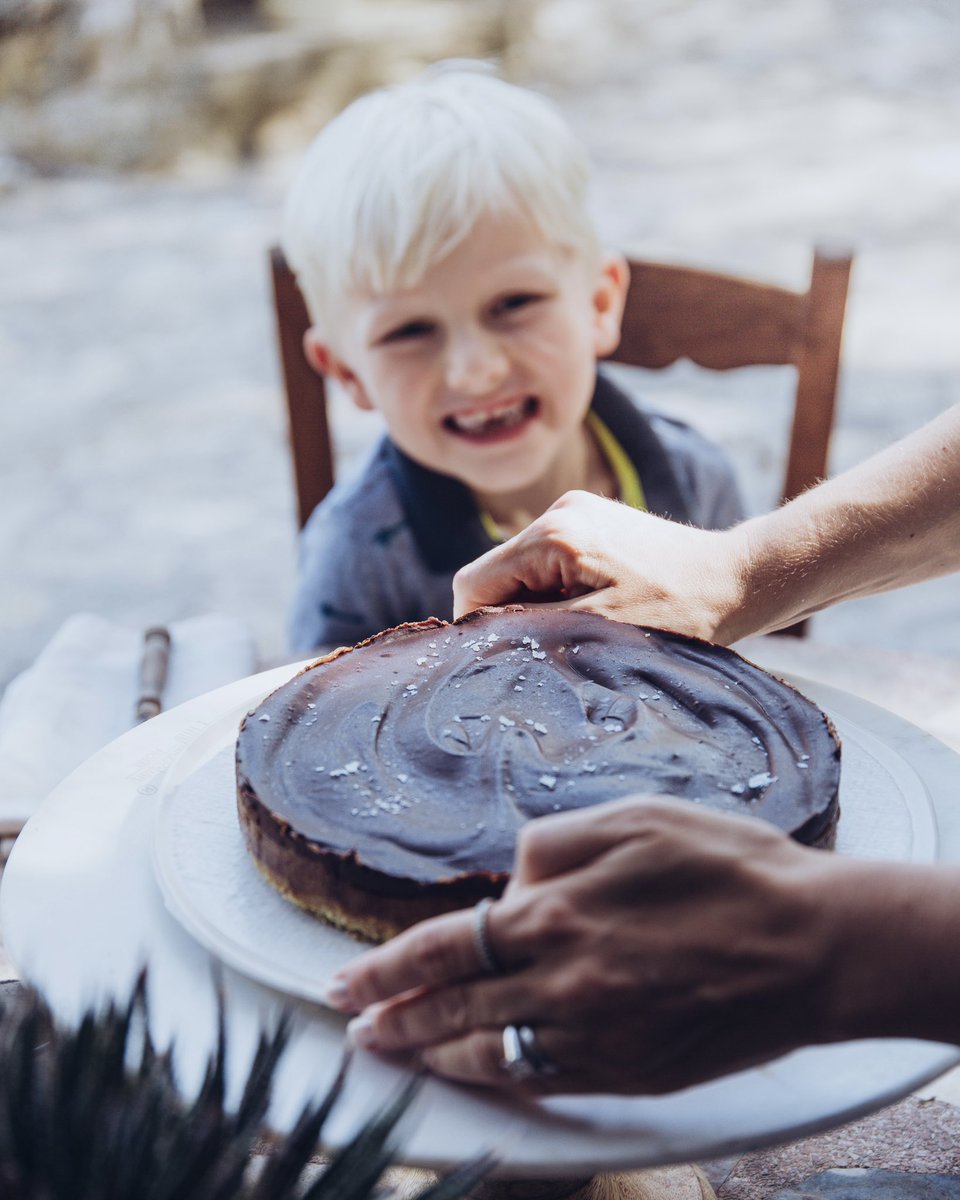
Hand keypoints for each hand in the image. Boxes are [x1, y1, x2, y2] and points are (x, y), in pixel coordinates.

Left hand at [324, 796, 847, 1094]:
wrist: (815, 944)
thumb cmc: (731, 868)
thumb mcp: (638, 817)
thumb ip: (558, 842)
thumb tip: (512, 878)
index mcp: (559, 912)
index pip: (444, 946)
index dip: (387, 966)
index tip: (346, 979)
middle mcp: (563, 982)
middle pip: (451, 1007)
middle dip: (391, 1015)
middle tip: (347, 1022)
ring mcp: (594, 1034)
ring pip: (488, 1052)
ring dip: (430, 1054)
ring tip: (391, 1050)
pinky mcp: (628, 1071)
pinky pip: (543, 1080)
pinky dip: (497, 1078)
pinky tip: (475, 1070)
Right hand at [452, 492, 749, 642]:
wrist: (740, 581)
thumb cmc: (679, 614)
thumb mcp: (597, 632)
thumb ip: (530, 629)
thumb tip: (477, 638)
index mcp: (553, 535)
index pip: (473, 586)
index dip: (481, 630)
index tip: (513, 660)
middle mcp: (557, 511)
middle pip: (495, 576)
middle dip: (514, 617)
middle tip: (558, 648)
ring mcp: (576, 512)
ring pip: (521, 571)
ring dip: (539, 606)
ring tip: (586, 628)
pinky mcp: (593, 521)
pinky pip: (548, 562)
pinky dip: (559, 592)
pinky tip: (598, 607)